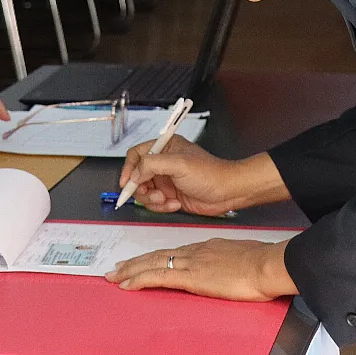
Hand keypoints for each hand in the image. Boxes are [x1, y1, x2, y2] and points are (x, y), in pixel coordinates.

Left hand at [106, 238, 296, 300]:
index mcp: (206, 248)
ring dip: (130, 270)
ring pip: (152, 263)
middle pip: (158, 255)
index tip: (144, 261)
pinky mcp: (190, 276)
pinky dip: (139, 279)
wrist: (265, 264)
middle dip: (136, 262)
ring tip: (114, 275)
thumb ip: (229, 263)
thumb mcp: (242, 259)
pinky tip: (127, 284)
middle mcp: (194, 251)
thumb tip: (228, 270)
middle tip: (118, 267)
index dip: (155, 257)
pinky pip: (157, 275)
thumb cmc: (261, 264)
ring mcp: (190, 263)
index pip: (174, 252)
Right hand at [118, 137, 288, 214]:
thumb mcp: (178, 164)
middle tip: (152, 194)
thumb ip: (152, 165)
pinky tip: (176, 204)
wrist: (228, 193)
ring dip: (153, 200)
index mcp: (165, 148)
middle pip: (137, 176)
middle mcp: (164, 163)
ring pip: (145, 192)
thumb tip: (134, 174)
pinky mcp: (171, 195)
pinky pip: (156, 203)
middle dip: (142, 189)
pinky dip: (162, 206)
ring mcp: (167, 180)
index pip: (136, 155)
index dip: (128, 168)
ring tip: (166, 200)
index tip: (126, 183)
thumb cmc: (211, 173)